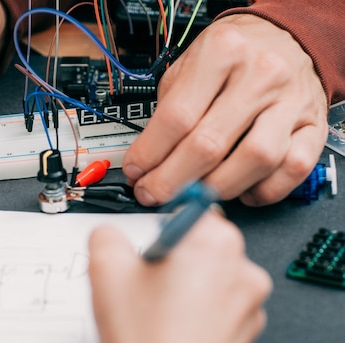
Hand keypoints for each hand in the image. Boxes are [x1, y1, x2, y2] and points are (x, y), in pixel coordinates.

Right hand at [88, 212, 271, 342]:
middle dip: (170, 257)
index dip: (160, 222)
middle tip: (143, 281)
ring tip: (153, 309)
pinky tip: (168, 326)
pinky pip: (217, 306)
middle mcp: (242, 268)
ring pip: (208, 276)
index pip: (189, 207)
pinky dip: (196, 310)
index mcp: (215, 242)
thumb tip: (109, 233)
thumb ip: (105, 235)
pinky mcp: (245, 331)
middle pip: (198, 243)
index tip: (151, 236)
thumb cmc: (147, 342)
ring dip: (183, 284)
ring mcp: (249, 304)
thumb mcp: (105, 270)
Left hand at [122, 14, 327, 206]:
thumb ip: (166, 111)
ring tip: (195, 195)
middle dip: (173, 181)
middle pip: (210, 145)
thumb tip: (144, 163)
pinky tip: (242, 192)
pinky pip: (293, 169)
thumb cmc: (231, 58)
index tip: (136, 173)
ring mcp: (290, 102)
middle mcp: (260, 75)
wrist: (285, 39)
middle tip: (155, 193)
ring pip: (255, 160)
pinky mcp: (313, 126)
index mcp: (221, 53)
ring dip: (217, 189)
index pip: (177, 117)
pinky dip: (265, 190)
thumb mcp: (187, 66)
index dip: (150, 154)